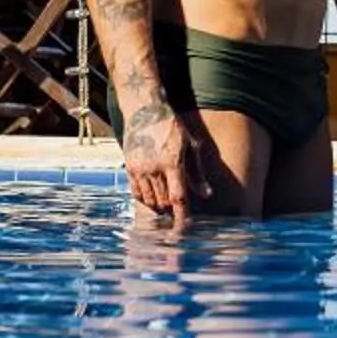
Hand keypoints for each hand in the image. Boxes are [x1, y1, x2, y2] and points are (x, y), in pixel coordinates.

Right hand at [121, 103, 216, 223]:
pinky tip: (152, 193)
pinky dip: (145, 198)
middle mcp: (154, 168)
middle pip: (164, 201)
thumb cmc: (172, 127)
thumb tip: (206, 194)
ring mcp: (139, 168)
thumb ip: (197, 173)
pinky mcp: (130, 167)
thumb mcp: (190, 146)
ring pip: (150, 200)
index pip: (178, 197)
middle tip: (177, 203)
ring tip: (165, 196)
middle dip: (172, 206)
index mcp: (172, 162)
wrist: (144, 111)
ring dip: (159, 203)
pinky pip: (137, 193)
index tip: (185, 227)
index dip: (182, 215)